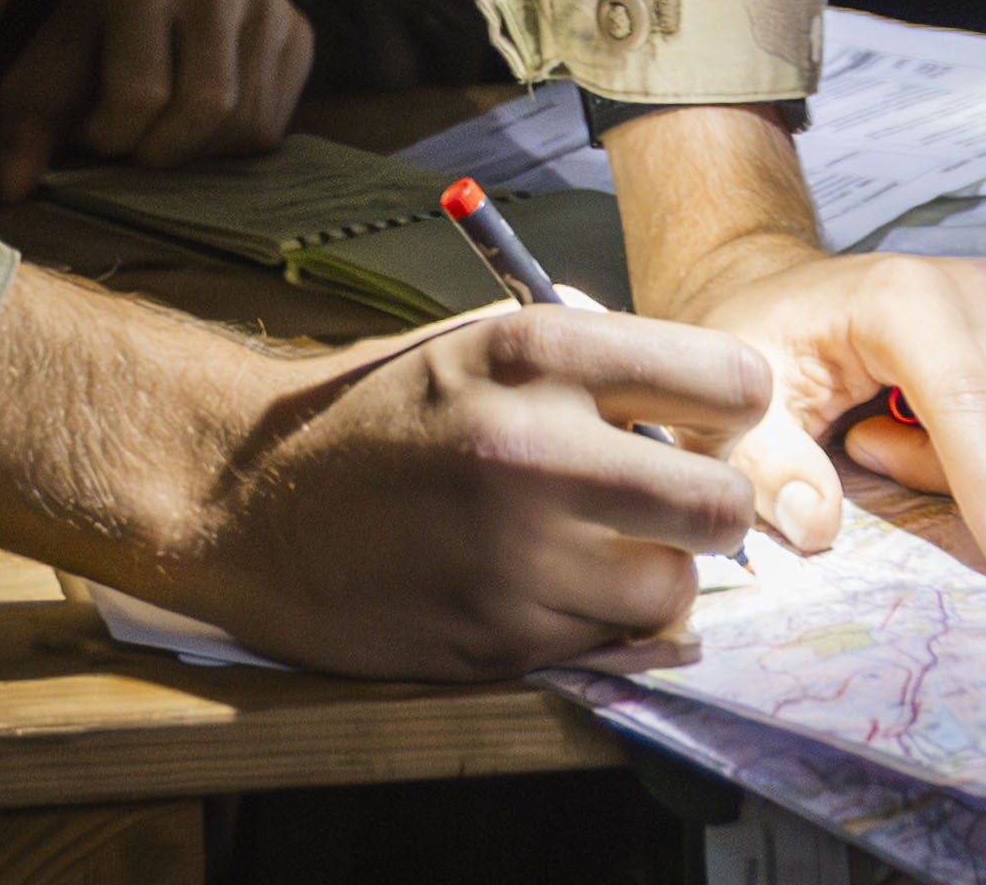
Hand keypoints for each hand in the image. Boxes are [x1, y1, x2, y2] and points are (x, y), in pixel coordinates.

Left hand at [0, 0, 319, 206]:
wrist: (143, 14)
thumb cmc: (86, 56)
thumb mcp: (40, 85)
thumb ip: (21, 131)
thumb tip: (14, 189)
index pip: (142, 92)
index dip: (113, 135)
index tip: (95, 131)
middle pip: (209, 106)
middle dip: (165, 149)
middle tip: (139, 143)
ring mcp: (266, 1)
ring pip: (249, 122)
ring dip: (201, 153)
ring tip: (169, 132)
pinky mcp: (299, 29)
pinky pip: (278, 124)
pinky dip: (236, 145)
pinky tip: (205, 124)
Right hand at [0, 264, 774, 677]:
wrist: (249, 497)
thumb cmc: (382, 411)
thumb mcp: (485, 344)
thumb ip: (600, 364)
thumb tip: (725, 407)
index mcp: (536, 352)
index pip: (730, 382)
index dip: (736, 407)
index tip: (715, 420)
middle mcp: (532, 450)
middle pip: (722, 501)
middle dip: (715, 504)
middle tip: (681, 501)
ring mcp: (512, 554)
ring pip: (675, 589)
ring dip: (656, 573)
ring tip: (604, 547)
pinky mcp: (493, 638)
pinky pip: (610, 642)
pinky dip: (599, 621)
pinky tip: (548, 584)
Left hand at [602, 104, 985, 577]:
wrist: (788, 292)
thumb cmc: (761, 348)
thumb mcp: (731, 410)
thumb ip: (765, 468)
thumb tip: (817, 525)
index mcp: (905, 298)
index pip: (970, 403)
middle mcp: (980, 287)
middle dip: (954, 476)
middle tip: (870, 444)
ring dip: (976, 464)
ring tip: (895, 424)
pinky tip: (932, 417)